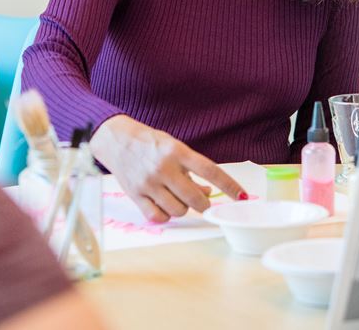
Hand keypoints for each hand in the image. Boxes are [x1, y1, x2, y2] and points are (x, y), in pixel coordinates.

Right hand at [90, 115, 245, 222]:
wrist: (116, 140)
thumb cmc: (150, 142)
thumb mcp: (174, 147)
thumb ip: (192, 168)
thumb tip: (208, 191)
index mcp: (177, 151)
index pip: (210, 170)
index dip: (229, 186)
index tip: (242, 196)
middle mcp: (164, 168)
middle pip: (196, 198)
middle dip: (204, 203)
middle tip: (201, 199)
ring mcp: (149, 184)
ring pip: (179, 210)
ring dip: (184, 208)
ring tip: (177, 196)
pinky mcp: (136, 196)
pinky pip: (159, 217)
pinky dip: (166, 215)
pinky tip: (164, 204)